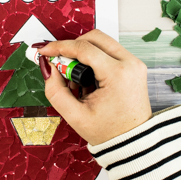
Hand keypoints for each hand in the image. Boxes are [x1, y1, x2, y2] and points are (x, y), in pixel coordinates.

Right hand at [38, 29, 151, 145]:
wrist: (134, 142)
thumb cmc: (109, 132)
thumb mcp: (75, 116)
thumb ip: (55, 91)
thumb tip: (48, 68)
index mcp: (118, 74)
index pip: (84, 48)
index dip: (60, 47)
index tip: (45, 51)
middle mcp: (130, 64)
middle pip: (95, 37)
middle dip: (73, 47)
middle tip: (61, 65)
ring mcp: (135, 63)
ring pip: (103, 42)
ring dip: (84, 53)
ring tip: (76, 78)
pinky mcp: (134, 66)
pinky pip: (110, 52)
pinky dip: (95, 59)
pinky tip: (87, 78)